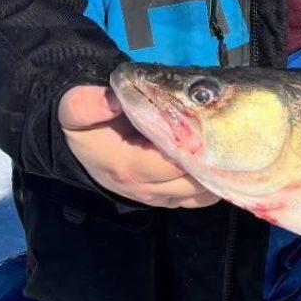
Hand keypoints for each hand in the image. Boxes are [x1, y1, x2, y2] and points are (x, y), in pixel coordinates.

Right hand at [58, 85, 219, 208]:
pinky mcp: (171, 199)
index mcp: (127, 167)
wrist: (86, 149)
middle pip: (192, 180)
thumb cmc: (89, 127)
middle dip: (210, 157)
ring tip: (225, 145)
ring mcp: (160, 197)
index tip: (202, 123)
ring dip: (216, 171)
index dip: (191, 144)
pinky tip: (219, 160)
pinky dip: (215, 182)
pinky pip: (203, 198)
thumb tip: (115, 101)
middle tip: (222, 131)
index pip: (171, 162)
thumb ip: (87, 105)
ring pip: (202, 192)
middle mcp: (146, 188)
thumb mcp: (75, 110)